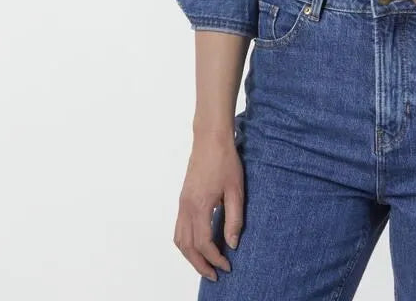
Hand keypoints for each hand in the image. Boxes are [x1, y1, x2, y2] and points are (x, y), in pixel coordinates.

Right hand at [173, 132, 243, 281]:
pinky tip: (198, 244)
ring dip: (190, 256)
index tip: (227, 266)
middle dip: (200, 264)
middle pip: (187, 247)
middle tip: (214, 275)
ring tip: (205, 264)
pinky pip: (179, 228)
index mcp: (199, 206)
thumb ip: (234, 218)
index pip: (203, 243)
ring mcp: (182, 203)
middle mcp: (186, 208)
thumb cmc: (225, 161)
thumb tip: (233, 244)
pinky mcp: (183, 199)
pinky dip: (186, 243)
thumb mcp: (236, 190)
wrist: (210, 139)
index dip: (214, 258)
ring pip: (179, 239)